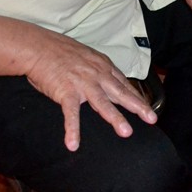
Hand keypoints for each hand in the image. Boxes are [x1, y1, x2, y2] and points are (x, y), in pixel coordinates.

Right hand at [23, 30, 157, 150]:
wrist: (40, 47)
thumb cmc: (60, 52)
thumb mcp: (87, 57)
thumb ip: (97, 69)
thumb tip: (105, 80)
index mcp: (103, 66)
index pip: (124, 84)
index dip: (136, 96)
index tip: (147, 107)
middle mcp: (97, 74)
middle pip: (121, 92)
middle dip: (138, 106)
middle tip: (151, 118)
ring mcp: (83, 83)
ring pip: (103, 102)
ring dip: (115, 118)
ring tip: (126, 132)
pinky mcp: (66, 91)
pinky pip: (70, 113)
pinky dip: (72, 129)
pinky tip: (73, 144)